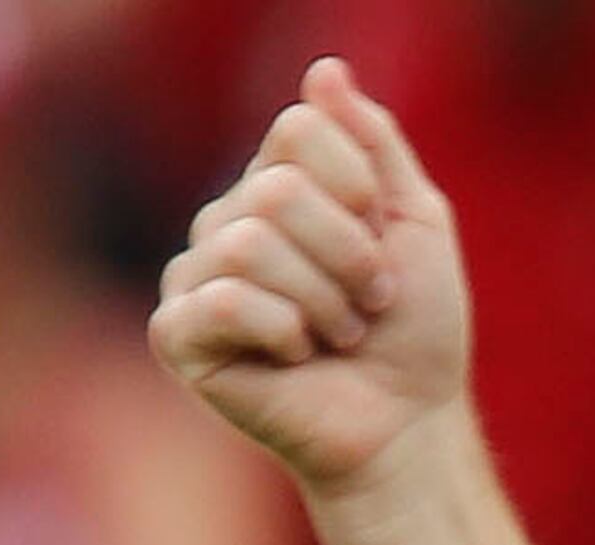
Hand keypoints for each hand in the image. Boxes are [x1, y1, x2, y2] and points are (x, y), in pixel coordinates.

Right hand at [151, 57, 470, 497]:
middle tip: (368, 303)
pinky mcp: (177, 332)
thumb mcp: (416, 222)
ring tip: (339, 336)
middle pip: (278, 190)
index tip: (383, 239)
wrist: (410, 424)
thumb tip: (325, 70)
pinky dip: (285, 332)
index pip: (300, 129)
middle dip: (350, 256)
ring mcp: (194, 275)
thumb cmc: (414, 332)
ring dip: (325, 301)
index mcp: (276, 187)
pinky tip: (294, 358)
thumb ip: (373, 143)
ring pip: (252, 243)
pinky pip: (223, 299)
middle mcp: (226, 221)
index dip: (359, 189)